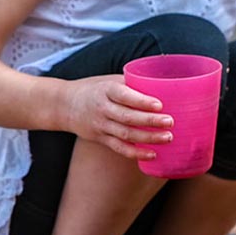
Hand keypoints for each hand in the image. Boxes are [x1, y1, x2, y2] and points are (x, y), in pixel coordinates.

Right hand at [60, 74, 174, 160]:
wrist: (65, 105)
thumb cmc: (96, 89)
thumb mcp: (110, 80)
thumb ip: (132, 84)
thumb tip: (164, 86)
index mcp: (106, 90)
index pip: (125, 96)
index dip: (142, 101)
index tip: (160, 104)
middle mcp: (103, 108)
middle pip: (128, 117)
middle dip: (150, 121)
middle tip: (170, 122)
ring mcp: (101, 125)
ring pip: (126, 134)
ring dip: (148, 138)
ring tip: (168, 137)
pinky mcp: (100, 139)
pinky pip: (119, 148)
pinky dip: (136, 153)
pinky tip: (153, 154)